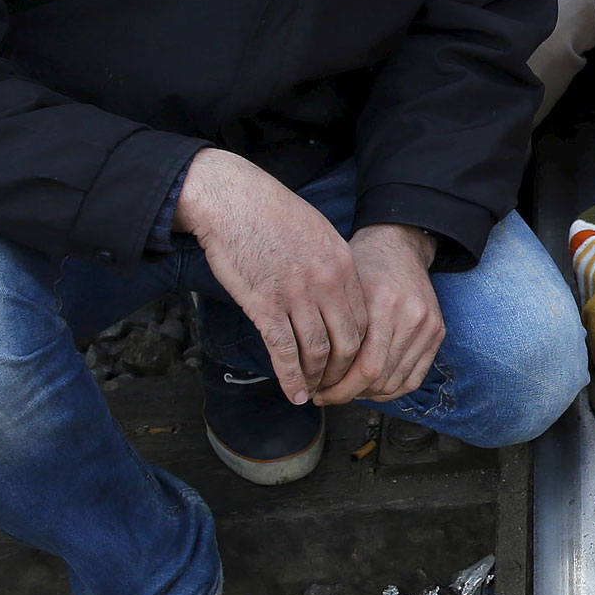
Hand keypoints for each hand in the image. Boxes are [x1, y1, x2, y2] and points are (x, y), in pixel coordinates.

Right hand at [173, 149, 368, 403]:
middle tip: (334, 388)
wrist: (232, 200)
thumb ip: (331, 265)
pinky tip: (294, 394)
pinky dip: (291, 378)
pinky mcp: (265, 305)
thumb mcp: (316, 233)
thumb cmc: (270, 213)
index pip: (362, 321)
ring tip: (314, 394)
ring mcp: (297, 295)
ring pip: (317, 352)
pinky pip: (285, 351)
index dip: (357, 351)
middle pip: (347, 343)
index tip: (348, 366)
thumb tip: (336, 293)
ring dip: (317, 379)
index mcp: (343, 265)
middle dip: (342, 373)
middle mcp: (327, 283)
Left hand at [330, 225, 445, 403]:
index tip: (318, 392)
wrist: (399, 247)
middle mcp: (411, 317)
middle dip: (348, 394)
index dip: (339, 388)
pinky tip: (370, 386)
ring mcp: (428, 326)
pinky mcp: (437, 332)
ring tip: (346, 389)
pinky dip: (391, 389)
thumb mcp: (341, 291)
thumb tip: (312, 375)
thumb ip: (333, 332)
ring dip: (368, 394)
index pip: (365, 368)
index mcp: (384, 304)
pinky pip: (415, 378)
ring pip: (397, 383)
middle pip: (380, 379)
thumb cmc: (364, 267)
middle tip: (326, 394)